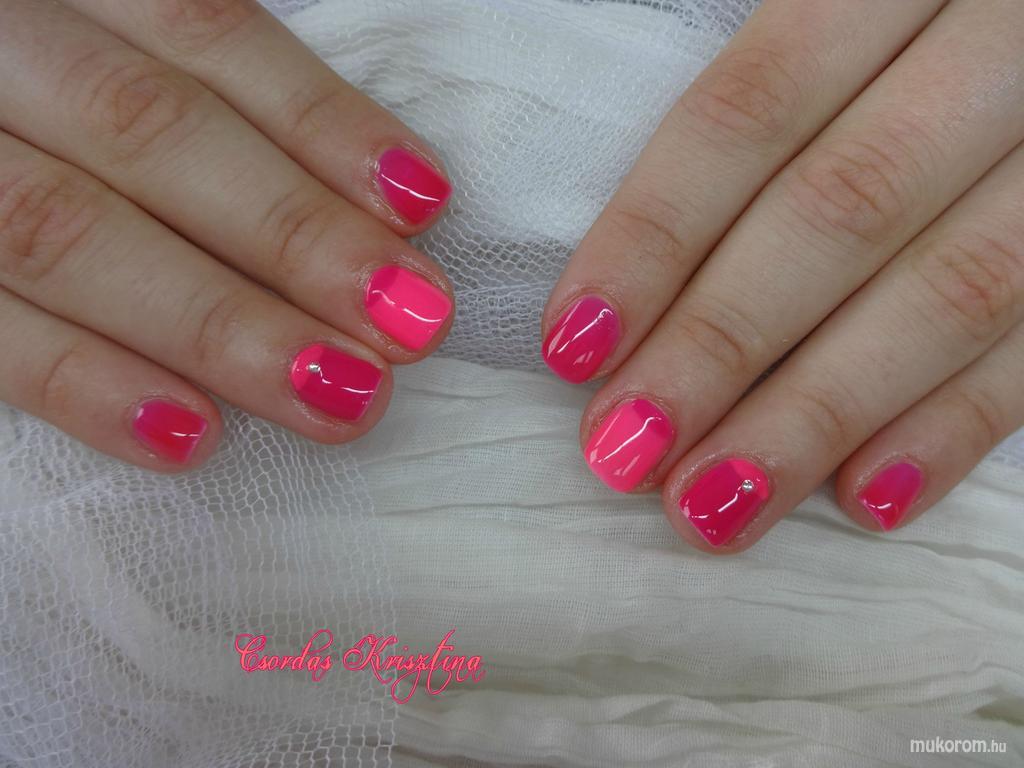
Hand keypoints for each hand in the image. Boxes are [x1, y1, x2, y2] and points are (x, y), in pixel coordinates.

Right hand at [0, 0, 453, 469]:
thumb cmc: (55, 118)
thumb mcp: (113, 61)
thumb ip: (218, 113)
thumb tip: (391, 207)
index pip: (204, 33)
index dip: (320, 122)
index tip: (423, 205)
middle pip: (147, 132)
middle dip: (292, 233)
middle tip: (408, 322)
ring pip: (64, 231)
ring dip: (218, 323)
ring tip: (339, 395)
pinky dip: (86, 385)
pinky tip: (192, 438)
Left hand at [542, 0, 1023, 550]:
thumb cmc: (915, 21)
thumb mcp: (843, 1)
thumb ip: (759, 99)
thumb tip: (621, 275)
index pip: (754, 109)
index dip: (655, 234)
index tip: (574, 346)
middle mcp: (1002, 44)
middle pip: (842, 210)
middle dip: (720, 346)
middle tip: (626, 452)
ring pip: (954, 288)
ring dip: (818, 414)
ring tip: (715, 506)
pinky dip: (957, 425)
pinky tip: (863, 499)